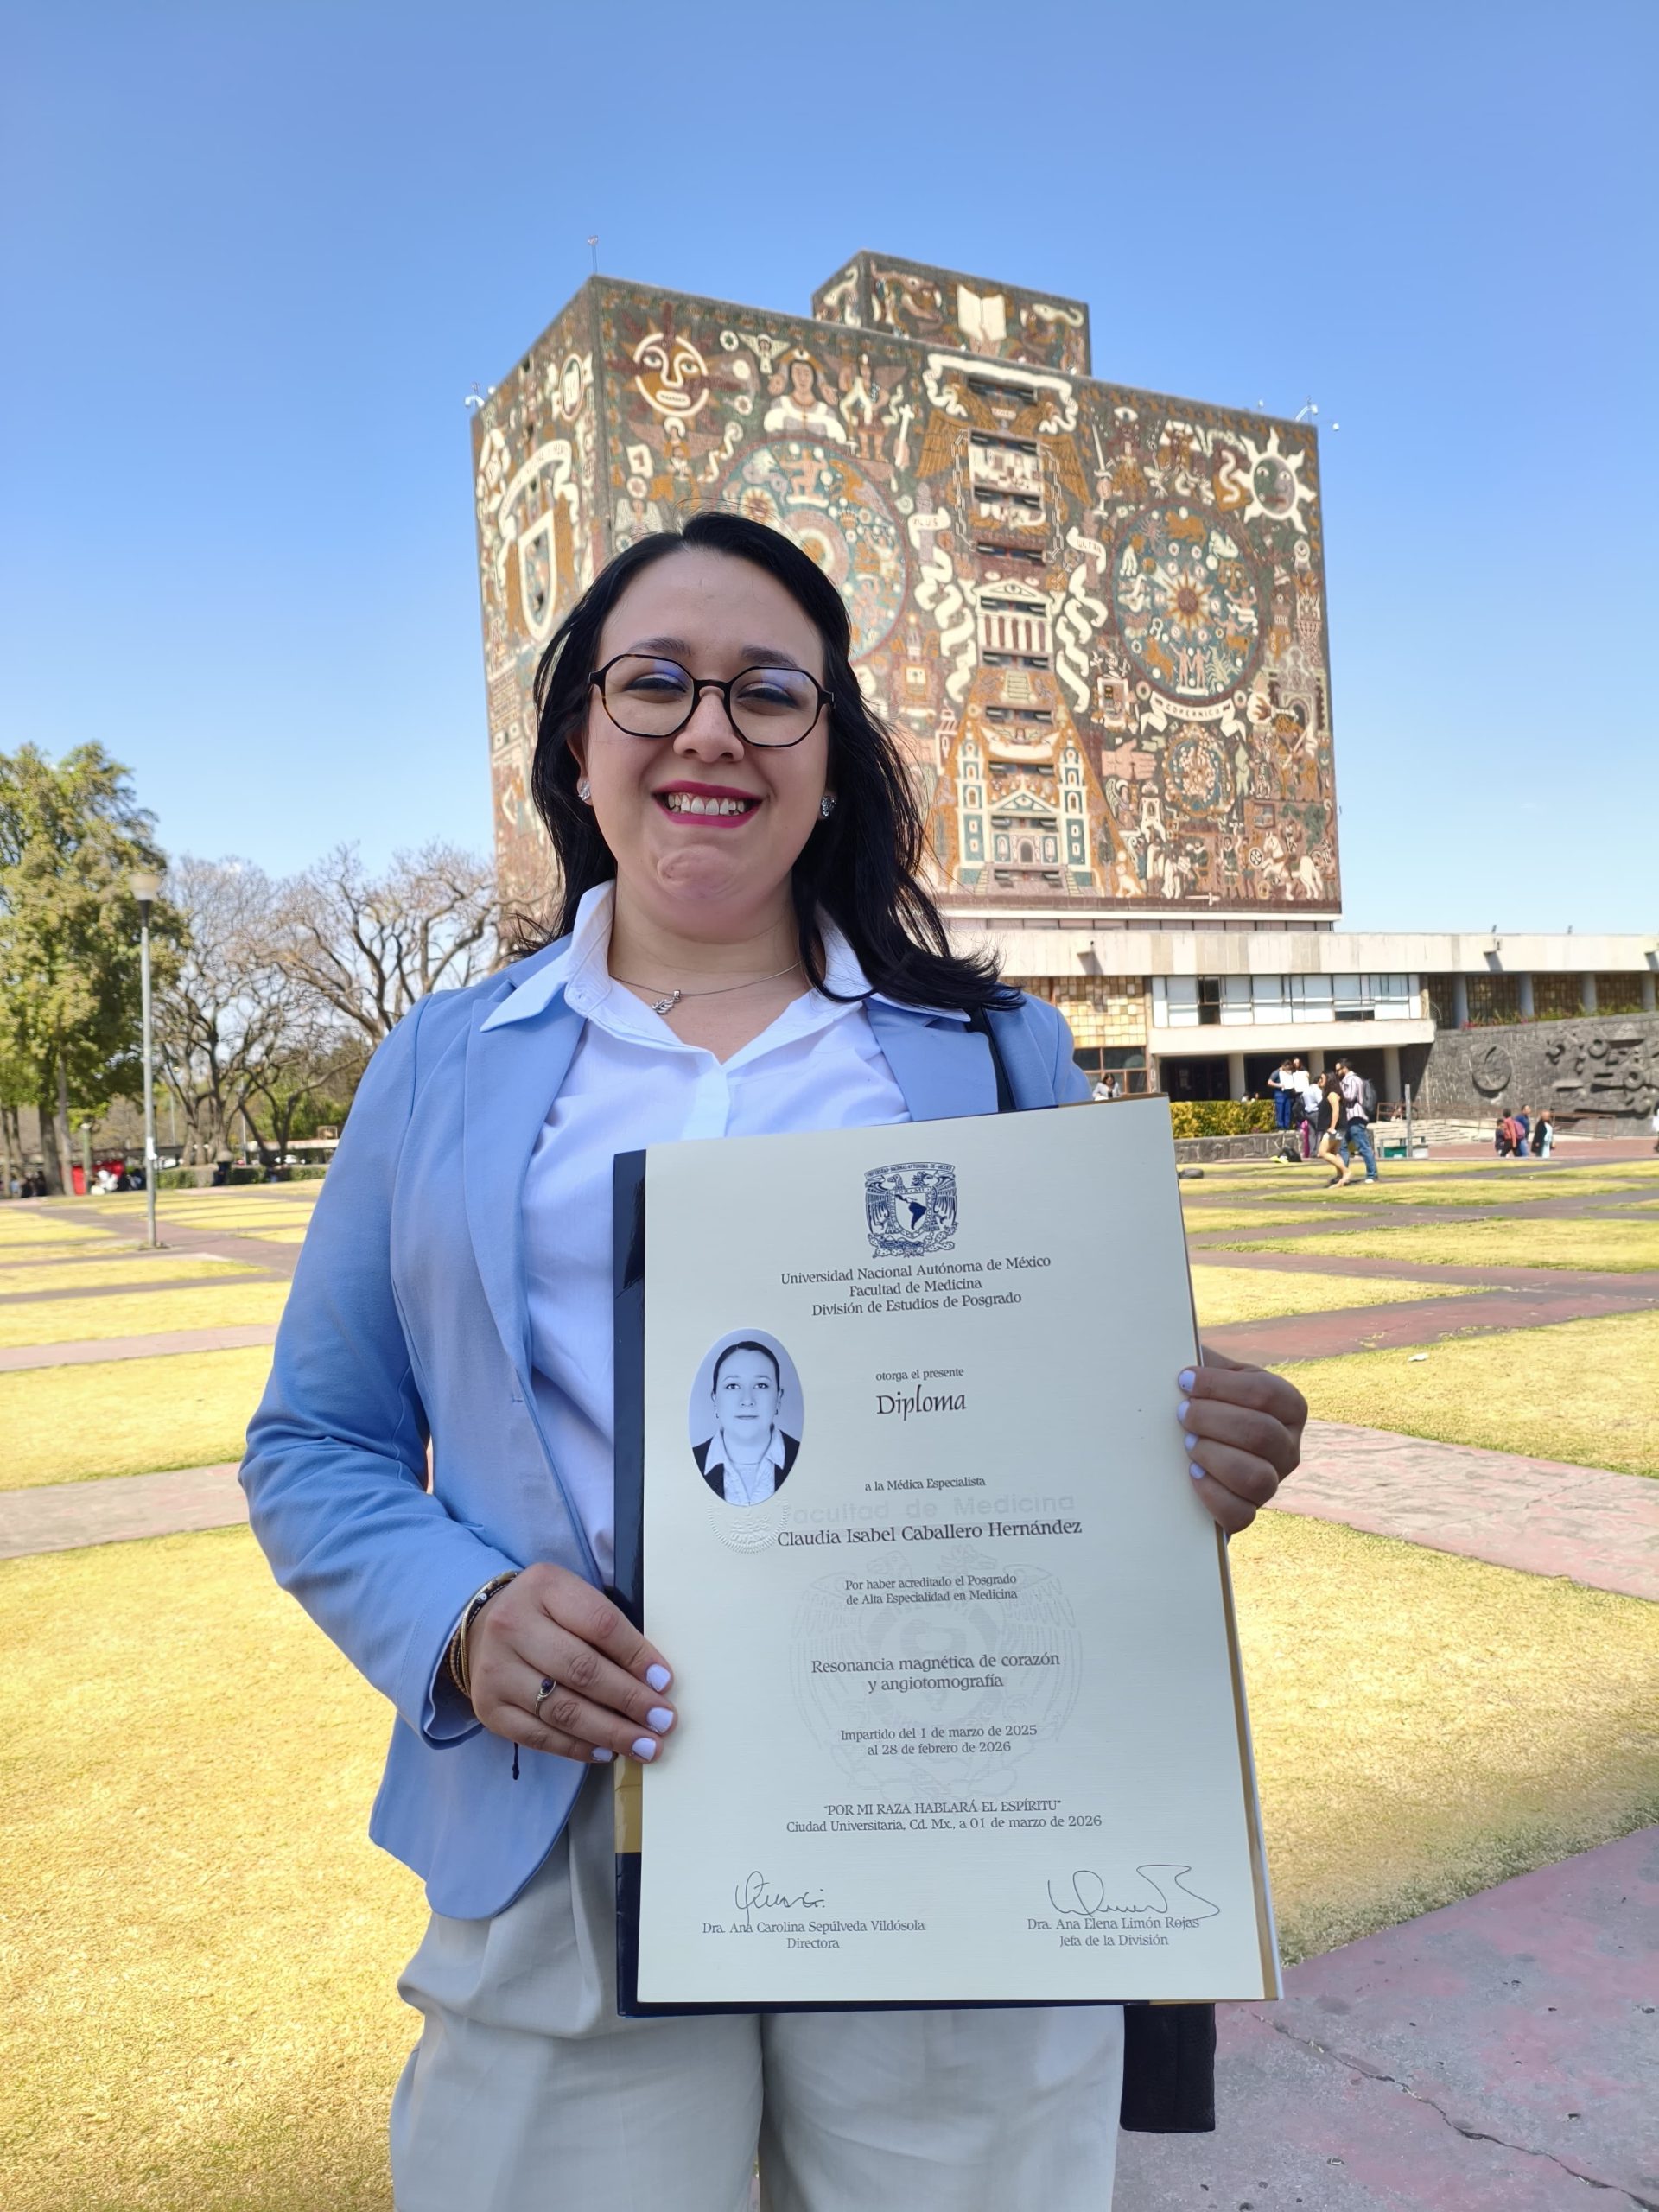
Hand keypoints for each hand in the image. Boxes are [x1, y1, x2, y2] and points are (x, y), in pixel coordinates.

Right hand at [467, 1562, 676, 1766]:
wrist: (484, 1627)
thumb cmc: (548, 1614)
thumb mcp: (575, 1600)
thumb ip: (608, 1630)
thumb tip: (653, 1681)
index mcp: (544, 1587)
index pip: (600, 1624)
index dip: (637, 1656)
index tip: (665, 1683)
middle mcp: (513, 1625)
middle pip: (582, 1670)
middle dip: (630, 1700)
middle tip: (663, 1722)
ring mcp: (496, 1669)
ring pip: (562, 1709)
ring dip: (610, 1732)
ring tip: (645, 1745)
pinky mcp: (489, 1708)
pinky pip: (539, 1736)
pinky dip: (577, 1748)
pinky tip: (607, 1751)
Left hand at [1177, 1347, 1306, 1534]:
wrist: (1193, 1432)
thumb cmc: (1202, 1398)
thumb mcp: (1211, 1372)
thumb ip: (1203, 1362)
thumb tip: (1178, 1359)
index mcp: (1289, 1406)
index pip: (1265, 1394)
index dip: (1219, 1386)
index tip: (1184, 1380)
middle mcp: (1289, 1447)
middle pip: (1260, 1434)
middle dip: (1212, 1420)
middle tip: (1182, 1414)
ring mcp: (1273, 1483)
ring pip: (1257, 1478)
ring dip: (1214, 1457)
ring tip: (1188, 1443)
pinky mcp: (1249, 1512)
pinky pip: (1241, 1516)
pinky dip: (1213, 1496)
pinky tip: (1192, 1474)